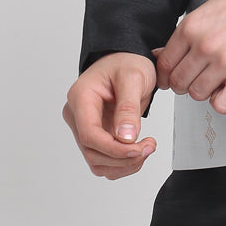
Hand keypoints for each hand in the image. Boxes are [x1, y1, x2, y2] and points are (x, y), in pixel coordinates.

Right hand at [62, 53, 158, 178]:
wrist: (127, 60)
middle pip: (92, 152)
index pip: (89, 134)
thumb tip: (126, 136)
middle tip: (148, 147)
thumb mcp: (133, 77)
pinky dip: (122, 164)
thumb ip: (129, 107)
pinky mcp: (97, 136)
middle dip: (123, 157)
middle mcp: (78, 115)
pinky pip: (104, 161)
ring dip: (123, 164)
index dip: (113, 149)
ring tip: (146, 148)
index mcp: (80, 98)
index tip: (137, 150)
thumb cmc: (126, 63)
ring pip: (97, 162)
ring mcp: (86, 127)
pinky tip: (137, 151)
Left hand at [153, 0, 225, 113]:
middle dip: (184, 84)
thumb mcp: (206, 12)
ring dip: (204, 91)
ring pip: (197, 95)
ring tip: (216, 80)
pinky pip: (221, 104)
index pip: (165, 64)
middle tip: (196, 79)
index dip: (165, 76)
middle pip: (178, 82)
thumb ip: (183, 35)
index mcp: (192, 28)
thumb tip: (160, 54)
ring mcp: (225, 62)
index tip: (169, 79)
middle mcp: (205, 46)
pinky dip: (221, 101)